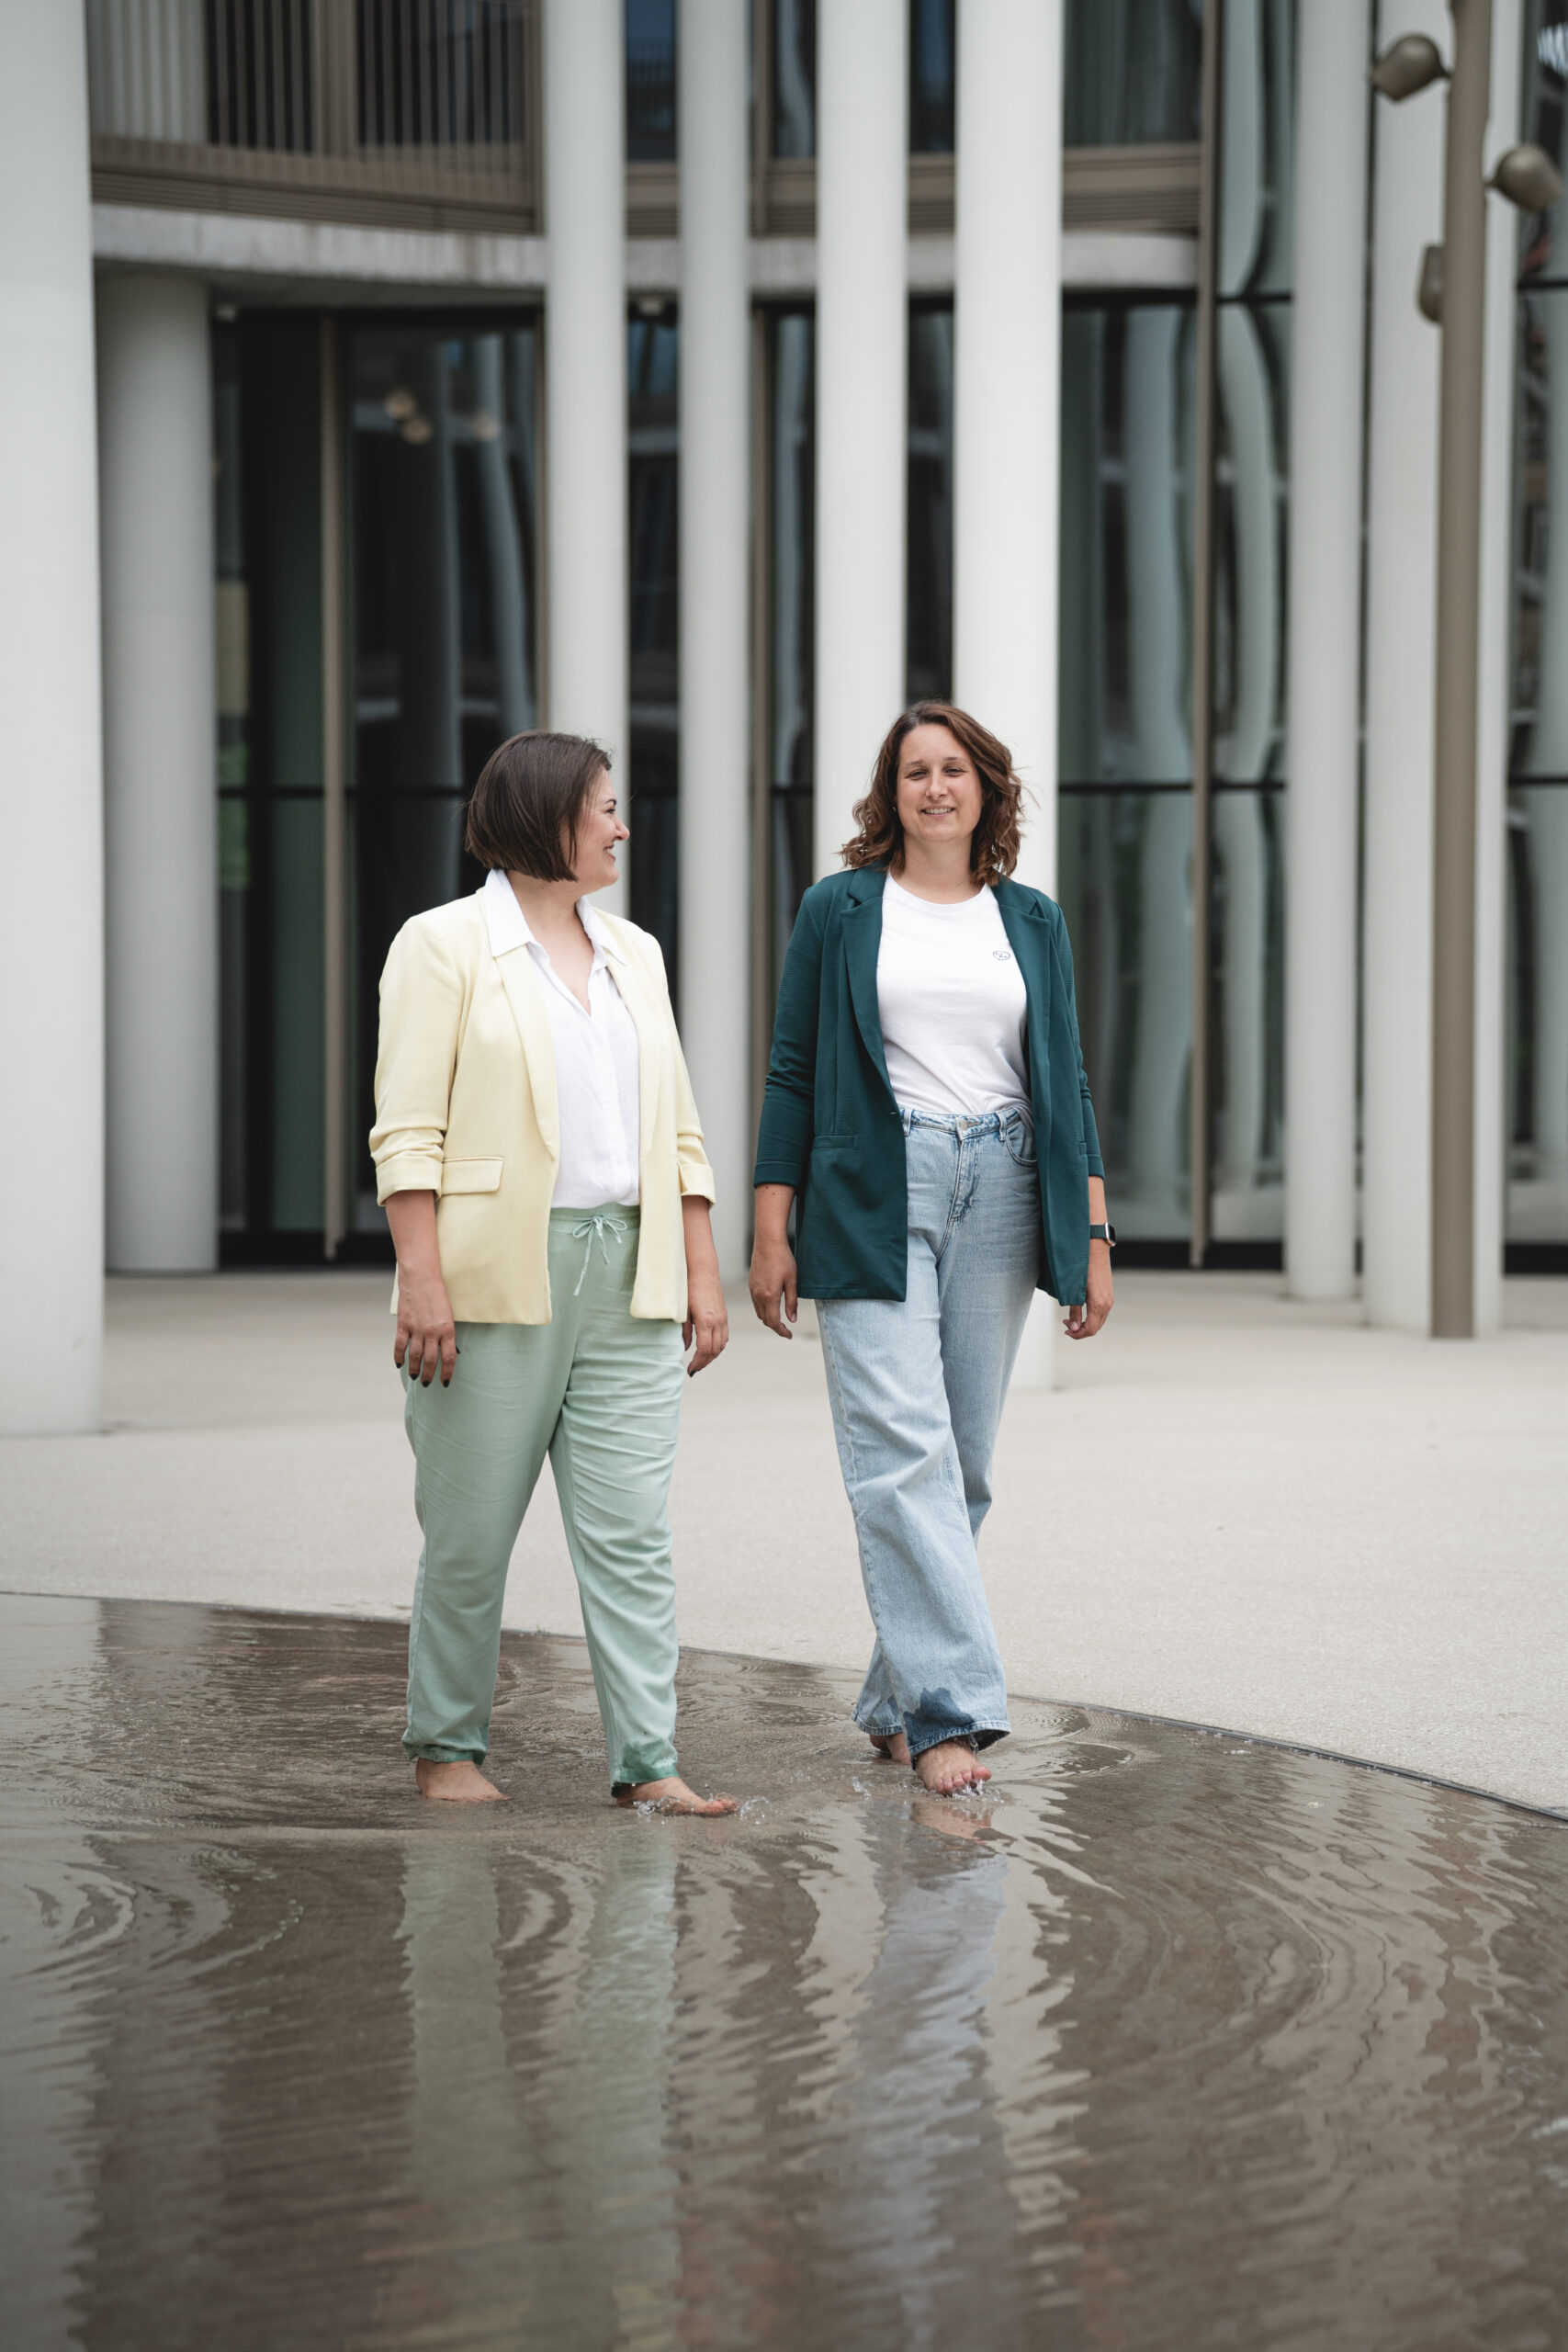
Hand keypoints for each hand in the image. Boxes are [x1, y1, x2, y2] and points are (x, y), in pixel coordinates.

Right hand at [395, 1267, 457, 1386]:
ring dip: (415, 1369)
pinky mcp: (403, 1324)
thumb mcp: (448, 1314)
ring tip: (415, 1377)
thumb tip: (443, 1350)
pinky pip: (400, 1346)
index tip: (445, 1382)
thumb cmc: (437, 1294)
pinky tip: (400, 1364)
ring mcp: (417, 1329)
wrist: (421, 1277)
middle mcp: (433, 1332)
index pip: (449, 1358)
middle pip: (431, 1361)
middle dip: (429, 1375)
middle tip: (427, 1383)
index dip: (447, 1373)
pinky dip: (399, 1357)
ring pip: (415, 1357)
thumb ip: (445, 1332)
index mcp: (448, 1329)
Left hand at [683, 1265, 728, 1375]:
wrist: (703, 1271)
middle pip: (715, 1350)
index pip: (704, 1349)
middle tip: (694, 1369)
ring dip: (712, 1356)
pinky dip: (718, 1346)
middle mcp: (717, 1322)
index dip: (697, 1362)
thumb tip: (686, 1347)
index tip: (690, 1369)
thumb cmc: (689, 1288)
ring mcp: (723, 1318)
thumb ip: (685, 1331)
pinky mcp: (724, 1315)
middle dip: (704, 1362)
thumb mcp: (683, 1311)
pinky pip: (725, 1336)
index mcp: (706, 1321)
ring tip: (702, 1361)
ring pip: (722, 1345)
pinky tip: (710, 1348)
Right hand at [749, 1236, 797, 1337]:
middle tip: (787, 1331)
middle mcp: (758, 1296)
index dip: (782, 1331)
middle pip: (765, 1320)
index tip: (790, 1335)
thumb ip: (792, 1302)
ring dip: (769, 1319)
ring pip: (759, 1312)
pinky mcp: (751, 1285)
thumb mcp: (792, 1281)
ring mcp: (752, 1290)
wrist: (768, 1243)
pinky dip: (763, 1310)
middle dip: (776, 1327)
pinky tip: (772, 1307)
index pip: (774, 1321)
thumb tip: (792, 1319)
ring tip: (780, 1320)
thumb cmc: (783, 1259)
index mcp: (769, 1296)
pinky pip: (755, 1304)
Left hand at [1063, 1243, 1113, 1340]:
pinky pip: (1101, 1313)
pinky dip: (1091, 1317)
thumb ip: (1074, 1310)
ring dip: (1085, 1324)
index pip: (1090, 1329)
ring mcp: (1109, 1300)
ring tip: (1071, 1318)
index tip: (1066, 1331)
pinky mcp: (1108, 1295)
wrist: (1095, 1250)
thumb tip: (1073, 1328)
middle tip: (1066, 1324)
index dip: (1077, 1335)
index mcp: (1098, 1304)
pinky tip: (1081, 1310)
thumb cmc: (1083, 1268)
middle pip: (1095, 1328)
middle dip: (1080, 1331)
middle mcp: (1107, 1304)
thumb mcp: (1075, 1290)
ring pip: (1099, 1321)